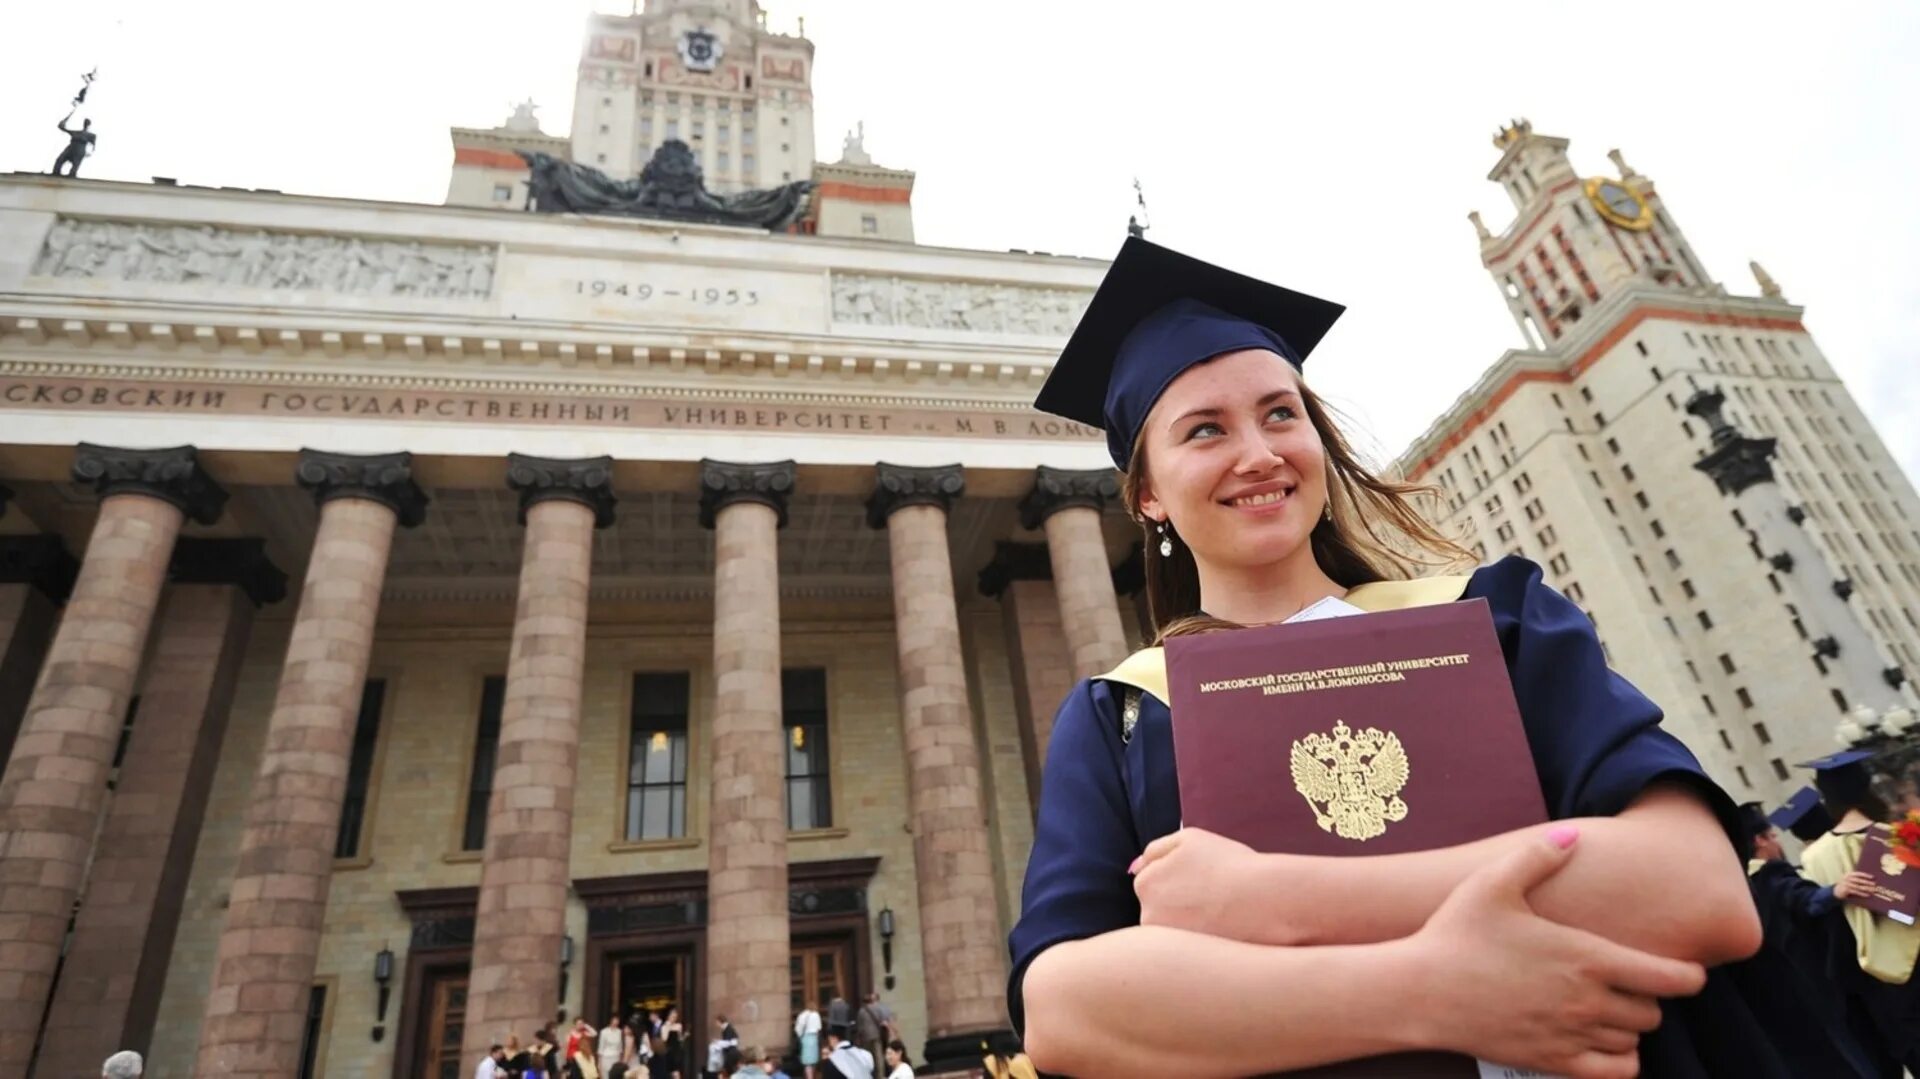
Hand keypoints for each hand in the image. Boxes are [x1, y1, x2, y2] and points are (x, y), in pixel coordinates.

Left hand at [1132, 827, 1284, 943]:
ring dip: (1190, 929)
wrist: (1267, 899)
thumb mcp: (1189, 839)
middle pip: (1158, 914)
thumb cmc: (1229, 864)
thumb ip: (1156, 850)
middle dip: (1179, 909)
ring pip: (1173, 937)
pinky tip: (1223, 937)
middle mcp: (1147, 919)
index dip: (1179, 883)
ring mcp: (1167, 946)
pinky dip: (1201, 950)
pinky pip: (1187, 958)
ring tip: (1221, 919)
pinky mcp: (1187, 967)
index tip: (1203, 883)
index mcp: (1145, 885)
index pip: (1151, 886)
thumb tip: (1133, 868)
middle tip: (1213, 901)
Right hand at [1407, 826, 1706, 1078]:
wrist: (1420, 991)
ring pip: (1634, 1040)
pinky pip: (1615, 1073)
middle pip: (1654, 1011)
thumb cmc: (1456, 934)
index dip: (1690, 975)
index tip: (1685, 969)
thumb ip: (1538, 857)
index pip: (1673, 979)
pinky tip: (1603, 1041)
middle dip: (1648, 997)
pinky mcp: (1552, 1061)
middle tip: (1625, 981)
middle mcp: (1588, 1000)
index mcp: (1586, 957)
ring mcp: (1571, 1035)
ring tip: (1605, 1006)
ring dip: (1629, 1025)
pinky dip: (1621, 1061)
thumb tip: (1573, 836)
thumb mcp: (1492, 884)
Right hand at [1833, 871, 1875, 900]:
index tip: (1872, 877)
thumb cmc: (1847, 884)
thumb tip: (1870, 880)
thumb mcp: (1850, 879)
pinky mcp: (1846, 890)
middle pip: (1859, 880)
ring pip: (1858, 887)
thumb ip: (1857, 878)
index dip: (1865, 875)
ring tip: (1872, 890)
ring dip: (1866, 889)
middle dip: (1867, 882)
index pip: (1858, 874)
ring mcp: (1846, 884)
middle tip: (1874, 884)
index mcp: (1849, 874)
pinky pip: (1856, 892)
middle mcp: (1847, 878)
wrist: (1837, 890)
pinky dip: (1862, 893)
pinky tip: (1867, 895)